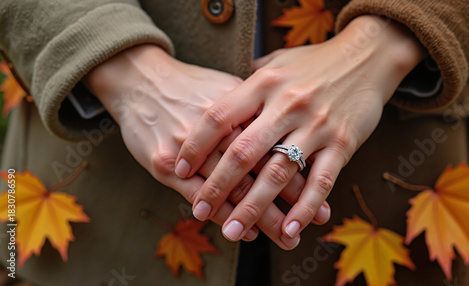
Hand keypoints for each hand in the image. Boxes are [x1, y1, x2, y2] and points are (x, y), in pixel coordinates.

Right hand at [85, 45, 318, 248]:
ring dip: (262, 216)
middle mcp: (218, 126)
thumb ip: (258, 109)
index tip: (321, 195)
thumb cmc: (191, 87)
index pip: (277, 143)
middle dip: (289, 200)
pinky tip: (247, 231)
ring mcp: (189, 145)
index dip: (301, 171)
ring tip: (286, 237)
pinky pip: (199, 194)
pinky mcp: (164, 161)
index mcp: (240, 103)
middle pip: (260, 168)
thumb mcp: (229, 87)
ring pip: (234, 186)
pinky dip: (226, 214)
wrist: (141, 80)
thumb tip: (291, 129)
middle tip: (313, 223)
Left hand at [176, 16, 425, 241]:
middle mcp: (287, 105)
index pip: (220, 117)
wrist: (367, 56)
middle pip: (243, 152)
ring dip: (254, 207)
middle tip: (198, 211)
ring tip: (233, 231)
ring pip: (279, 173)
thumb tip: (217, 100)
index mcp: (265, 84)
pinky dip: (305, 208)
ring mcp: (316, 125)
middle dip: (217, 186)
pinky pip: (321, 181)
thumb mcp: (276, 63)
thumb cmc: (314, 62)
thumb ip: (248, 83)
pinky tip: (290, 229)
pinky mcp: (342, 143)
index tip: (179, 168)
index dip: (196, 145)